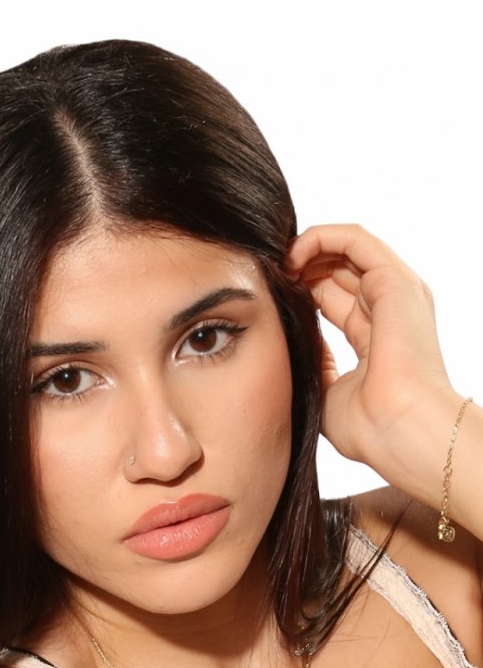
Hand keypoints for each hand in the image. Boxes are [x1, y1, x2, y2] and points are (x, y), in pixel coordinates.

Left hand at [286, 224, 455, 484]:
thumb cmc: (370, 427)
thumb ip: (314, 363)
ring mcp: (393, 293)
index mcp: (375, 336)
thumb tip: (295, 340)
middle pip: (335, 270)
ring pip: (345, 249)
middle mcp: (388, 309)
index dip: (297, 290)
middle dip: (298, 267)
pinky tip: (293, 254)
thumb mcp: (327, 391)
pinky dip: (320, 237)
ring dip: (306, 249)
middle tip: (267, 277)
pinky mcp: (394, 280)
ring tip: (277, 264)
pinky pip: (354, 239)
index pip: (331, 298)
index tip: (267, 295)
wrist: (400, 431)